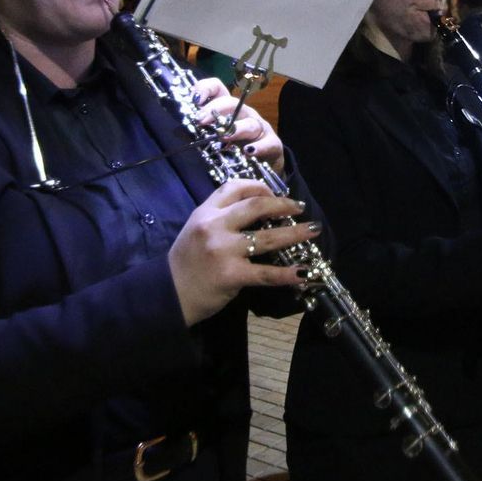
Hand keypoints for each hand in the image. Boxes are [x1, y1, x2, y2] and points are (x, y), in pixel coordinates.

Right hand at [168, 179, 316, 325]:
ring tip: (313, 230)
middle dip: (283, 205)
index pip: (234, 187)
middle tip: (300, 209)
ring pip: (268, 237)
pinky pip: (267, 273)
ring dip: (295, 233)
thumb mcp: (196, 230)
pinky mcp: (232, 275)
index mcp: (205, 212)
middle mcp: (214, 226)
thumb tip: (257, 212)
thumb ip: (220, 218)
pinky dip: (289, 273)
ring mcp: (224, 250)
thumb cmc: (185, 262)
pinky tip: (304, 273)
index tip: (275, 193)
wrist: (168, 293)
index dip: (259, 186)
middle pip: (256, 206)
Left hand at [192, 78, 283, 172]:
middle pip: (232, 103)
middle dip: (215, 109)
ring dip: (236, 129)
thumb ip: (201, 131)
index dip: (206, 89)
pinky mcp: (272, 144)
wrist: (264, 164)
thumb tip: (177, 131)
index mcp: (229, 109)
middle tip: (201, 121)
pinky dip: (259, 147)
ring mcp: (259, 128)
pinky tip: (249, 152)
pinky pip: (268, 143)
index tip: (195, 100)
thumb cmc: (236, 147)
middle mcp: (244, 114)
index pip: (218, 88)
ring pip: (250, 123)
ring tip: (224, 137)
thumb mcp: (217, 137)